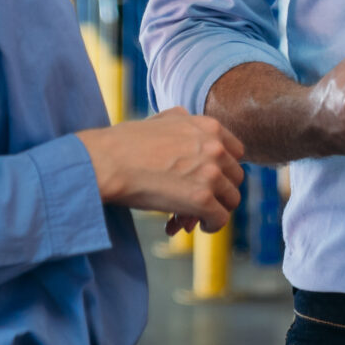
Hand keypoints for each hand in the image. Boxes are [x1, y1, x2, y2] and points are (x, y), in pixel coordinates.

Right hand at [76, 109, 245, 233]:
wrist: (108, 162)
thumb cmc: (127, 142)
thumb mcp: (163, 119)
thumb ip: (184, 121)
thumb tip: (190, 122)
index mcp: (209, 127)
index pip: (236, 152)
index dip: (224, 168)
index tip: (212, 180)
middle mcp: (216, 148)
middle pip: (235, 177)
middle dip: (219, 191)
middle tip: (200, 202)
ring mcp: (211, 174)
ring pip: (232, 199)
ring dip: (215, 210)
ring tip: (193, 217)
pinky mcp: (202, 199)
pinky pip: (221, 218)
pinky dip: (212, 225)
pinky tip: (195, 225)